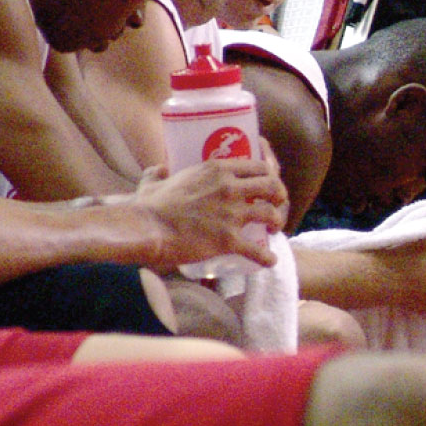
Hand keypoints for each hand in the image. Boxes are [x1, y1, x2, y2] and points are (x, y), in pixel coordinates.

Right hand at [134, 141, 288, 268]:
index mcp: (216, 169)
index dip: (268, 175)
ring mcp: (231, 213)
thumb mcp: (154, 181)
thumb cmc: (148, 206)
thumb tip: (159, 169)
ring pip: (270, 213)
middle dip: (279, 195)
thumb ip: (159, 173)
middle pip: (271, 185)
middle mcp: (229, 187)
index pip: (257, 165)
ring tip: (273, 229)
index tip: (266, 183)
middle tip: (276, 204)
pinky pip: (257, 250)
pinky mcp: (228, 239)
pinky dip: (267, 257)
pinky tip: (270, 260)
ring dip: (277, 222)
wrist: (146, 228)